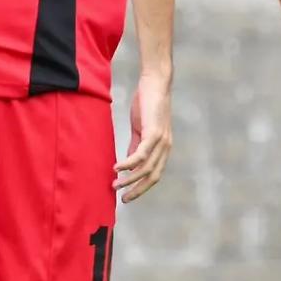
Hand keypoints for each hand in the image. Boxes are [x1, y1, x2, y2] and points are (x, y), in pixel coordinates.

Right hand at [114, 72, 171, 202]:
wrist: (154, 82)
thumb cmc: (147, 103)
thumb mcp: (141, 128)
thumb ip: (136, 145)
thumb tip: (129, 164)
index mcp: (163, 147)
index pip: (155, 174)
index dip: (142, 187)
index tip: (128, 196)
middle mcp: (166, 146)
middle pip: (153, 176)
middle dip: (137, 190)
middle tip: (122, 198)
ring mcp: (161, 140)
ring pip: (146, 168)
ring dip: (129, 179)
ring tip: (115, 184)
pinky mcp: (154, 132)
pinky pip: (141, 154)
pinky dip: (128, 164)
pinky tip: (117, 168)